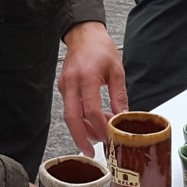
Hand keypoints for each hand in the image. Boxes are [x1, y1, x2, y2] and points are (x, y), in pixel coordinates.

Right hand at [58, 21, 127, 153]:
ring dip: (82, 130)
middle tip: (91, 152)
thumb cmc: (100, 48)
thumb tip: (122, 118)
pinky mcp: (63, 87)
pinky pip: (70, 108)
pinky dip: (81, 118)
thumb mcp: (116, 70)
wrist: (83, 33)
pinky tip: (93, 122)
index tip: (109, 137)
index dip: (99, 126)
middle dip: (80, 138)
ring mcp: (64, 85)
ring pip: (69, 115)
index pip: (90, 109)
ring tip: (97, 138)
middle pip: (71, 118)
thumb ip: (119, 96)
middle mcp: (71, 82)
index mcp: (86, 77)